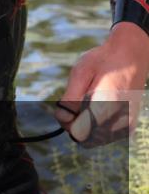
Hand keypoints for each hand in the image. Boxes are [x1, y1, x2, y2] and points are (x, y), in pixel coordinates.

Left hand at [54, 22, 148, 146]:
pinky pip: (104, 134)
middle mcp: (120, 121)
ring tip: (91, 100)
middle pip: (83, 137)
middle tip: (79, 99)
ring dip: (85, 124)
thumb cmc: (103, 61)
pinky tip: (99, 106)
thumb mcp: (80, 73)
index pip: (76, 132)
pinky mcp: (128, 126)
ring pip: (93, 138)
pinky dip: (96, 125)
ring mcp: (126, 126)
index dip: (66, 118)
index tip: (68, 103)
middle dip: (74, 122)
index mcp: (107, 108)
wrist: (131, 55)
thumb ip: (70, 99)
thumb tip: (64, 119)